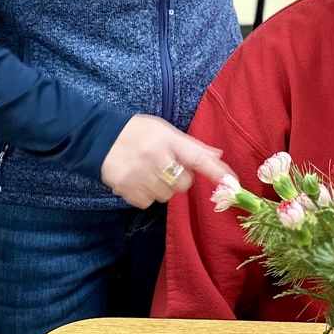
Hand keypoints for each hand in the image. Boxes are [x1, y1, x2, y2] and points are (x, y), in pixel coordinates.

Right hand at [101, 115, 232, 207]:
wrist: (100, 138)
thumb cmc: (138, 132)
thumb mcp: (165, 131)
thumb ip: (192, 146)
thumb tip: (218, 156)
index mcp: (168, 140)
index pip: (198, 157)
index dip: (217, 171)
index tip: (233, 182)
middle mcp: (156, 158)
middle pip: (184, 184)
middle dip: (180, 179)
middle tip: (167, 166)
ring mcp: (140, 175)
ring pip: (166, 196)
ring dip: (162, 187)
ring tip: (149, 171)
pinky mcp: (127, 189)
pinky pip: (148, 202)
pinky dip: (146, 195)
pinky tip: (138, 179)